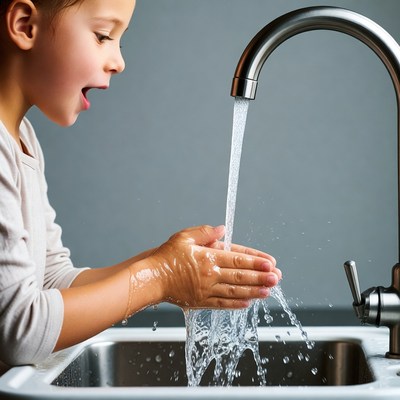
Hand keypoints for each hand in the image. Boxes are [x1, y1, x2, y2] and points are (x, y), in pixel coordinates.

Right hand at [146, 225, 280, 308]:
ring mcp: (206, 290)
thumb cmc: (166, 256)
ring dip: (254, 291)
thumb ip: (205, 232)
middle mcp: (210, 275)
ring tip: (268, 291)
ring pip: (235, 291)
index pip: (237, 258)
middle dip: (261, 277)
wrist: (151, 278)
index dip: (255, 261)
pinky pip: (222, 304)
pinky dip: (237, 304)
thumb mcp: (184, 237)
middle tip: (277, 278)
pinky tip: (248, 303)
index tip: (270, 263)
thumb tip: (223, 229)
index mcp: (207, 257)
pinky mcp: (201, 301)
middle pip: (240, 276)